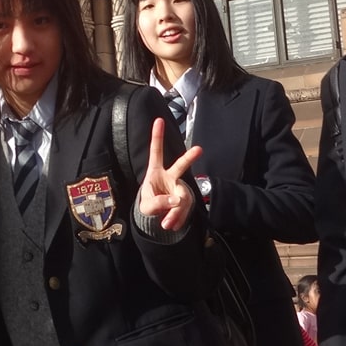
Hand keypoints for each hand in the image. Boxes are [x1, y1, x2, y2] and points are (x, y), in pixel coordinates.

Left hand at [136, 117, 203, 231]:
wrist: (156, 217)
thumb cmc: (148, 204)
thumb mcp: (146, 206)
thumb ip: (158, 203)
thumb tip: (176, 200)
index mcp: (155, 172)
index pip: (156, 152)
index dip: (157, 137)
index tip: (158, 120)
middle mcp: (169, 176)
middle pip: (180, 166)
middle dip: (189, 158)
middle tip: (199, 149)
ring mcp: (179, 187)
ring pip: (183, 196)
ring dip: (176, 212)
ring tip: (166, 224)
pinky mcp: (185, 199)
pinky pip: (186, 208)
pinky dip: (179, 218)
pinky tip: (172, 225)